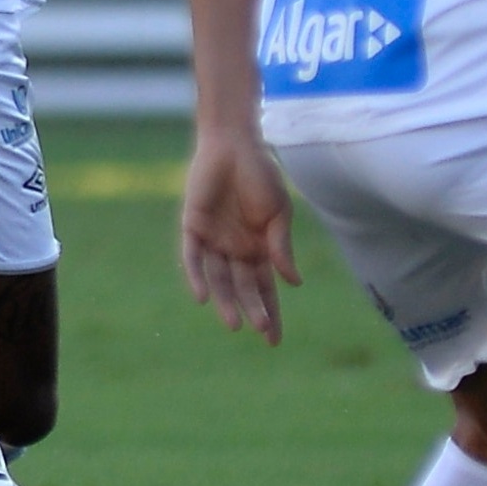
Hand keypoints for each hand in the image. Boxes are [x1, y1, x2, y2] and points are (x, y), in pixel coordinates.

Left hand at [180, 127, 301, 343]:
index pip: (265, 289)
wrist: (234, 145)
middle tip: (258, 329)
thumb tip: (294, 283)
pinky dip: (196, 276)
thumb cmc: (261, 176)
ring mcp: (213, 240)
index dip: (270, 312)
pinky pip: (192, 257)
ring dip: (225, 300)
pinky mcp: (192, 226)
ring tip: (233, 323)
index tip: (273, 340)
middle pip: (243, 287)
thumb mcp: (277, 214)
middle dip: (252, 309)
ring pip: (217, 278)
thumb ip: (281, 247)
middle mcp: (235, 249)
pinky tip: (201, 297)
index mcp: (259, 249)